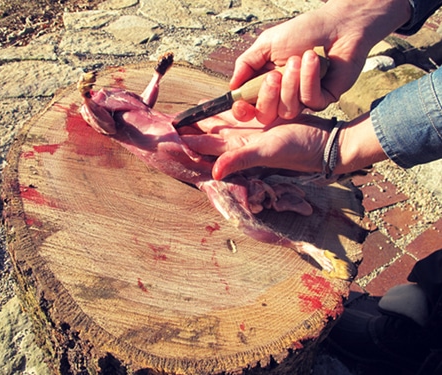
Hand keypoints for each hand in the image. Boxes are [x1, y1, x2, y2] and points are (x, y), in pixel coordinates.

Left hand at [181, 111, 334, 179]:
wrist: (324, 143)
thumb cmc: (298, 149)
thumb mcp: (268, 152)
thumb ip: (240, 159)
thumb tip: (214, 174)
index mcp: (236, 149)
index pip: (203, 147)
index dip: (184, 143)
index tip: (163, 138)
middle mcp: (240, 142)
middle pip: (208, 136)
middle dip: (190, 130)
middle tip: (170, 123)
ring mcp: (250, 132)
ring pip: (221, 125)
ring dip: (205, 120)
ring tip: (189, 114)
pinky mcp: (262, 122)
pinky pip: (238, 115)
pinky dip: (227, 110)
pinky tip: (219, 107)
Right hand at [230, 0, 412, 123]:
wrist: (339, 25)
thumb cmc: (305, 31)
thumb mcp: (267, 43)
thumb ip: (246, 64)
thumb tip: (232, 86)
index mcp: (266, 83)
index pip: (249, 108)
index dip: (243, 111)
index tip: (240, 105)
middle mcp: (283, 95)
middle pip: (266, 115)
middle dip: (268, 96)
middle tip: (274, 75)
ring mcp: (302, 100)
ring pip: (288, 110)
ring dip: (292, 82)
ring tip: (299, 58)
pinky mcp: (323, 100)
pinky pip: (309, 101)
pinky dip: (309, 78)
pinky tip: (314, 60)